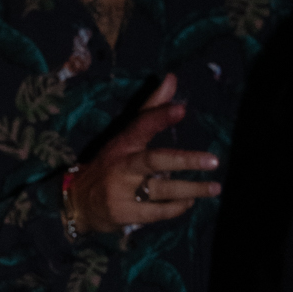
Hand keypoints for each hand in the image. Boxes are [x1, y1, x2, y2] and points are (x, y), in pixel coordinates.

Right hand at [70, 72, 218, 233]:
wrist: (78, 202)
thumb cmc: (111, 166)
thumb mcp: (125, 138)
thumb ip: (151, 110)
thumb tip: (172, 77)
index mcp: (123, 144)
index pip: (141, 125)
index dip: (160, 116)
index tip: (182, 109)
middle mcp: (121, 166)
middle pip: (154, 160)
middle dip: (185, 160)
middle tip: (213, 160)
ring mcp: (120, 191)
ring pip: (161, 190)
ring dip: (191, 189)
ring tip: (214, 188)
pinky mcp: (123, 214)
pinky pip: (156, 212)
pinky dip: (176, 207)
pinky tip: (190, 202)